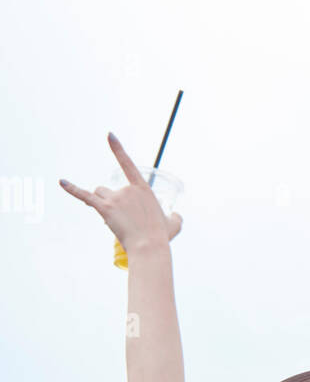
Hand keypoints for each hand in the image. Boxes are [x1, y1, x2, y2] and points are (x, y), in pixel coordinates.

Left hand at [60, 133, 181, 252]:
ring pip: (99, 194)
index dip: (117, 149)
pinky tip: (61, 181)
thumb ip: (175, 217)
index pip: (127, 163)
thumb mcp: (174, 224)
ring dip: (101, 204)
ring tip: (113, 220)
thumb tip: (175, 215)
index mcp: (142, 188)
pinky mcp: (104, 209)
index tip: (109, 135)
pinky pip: (84, 196)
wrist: (149, 246)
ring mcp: (115, 198)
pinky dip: (72, 188)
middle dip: (110, 203)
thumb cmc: (161, 236)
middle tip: (122, 221)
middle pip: (108, 188)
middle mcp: (127, 189)